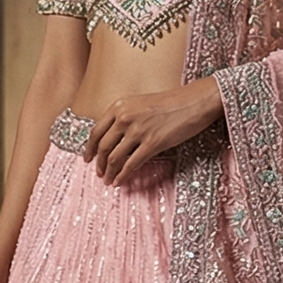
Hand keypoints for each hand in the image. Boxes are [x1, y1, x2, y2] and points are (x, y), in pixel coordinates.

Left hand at [84, 79, 224, 184]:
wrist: (193, 101)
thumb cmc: (170, 103)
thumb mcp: (140, 104)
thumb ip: (125, 117)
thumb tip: (113, 138)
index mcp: (119, 106)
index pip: (96, 131)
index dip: (90, 148)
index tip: (88, 158)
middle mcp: (125, 117)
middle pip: (103, 146)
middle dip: (99, 163)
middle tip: (99, 173)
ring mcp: (138, 130)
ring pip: (115, 157)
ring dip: (110, 172)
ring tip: (108, 180)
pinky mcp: (153, 143)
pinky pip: (131, 164)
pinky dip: (123, 175)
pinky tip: (120, 181)